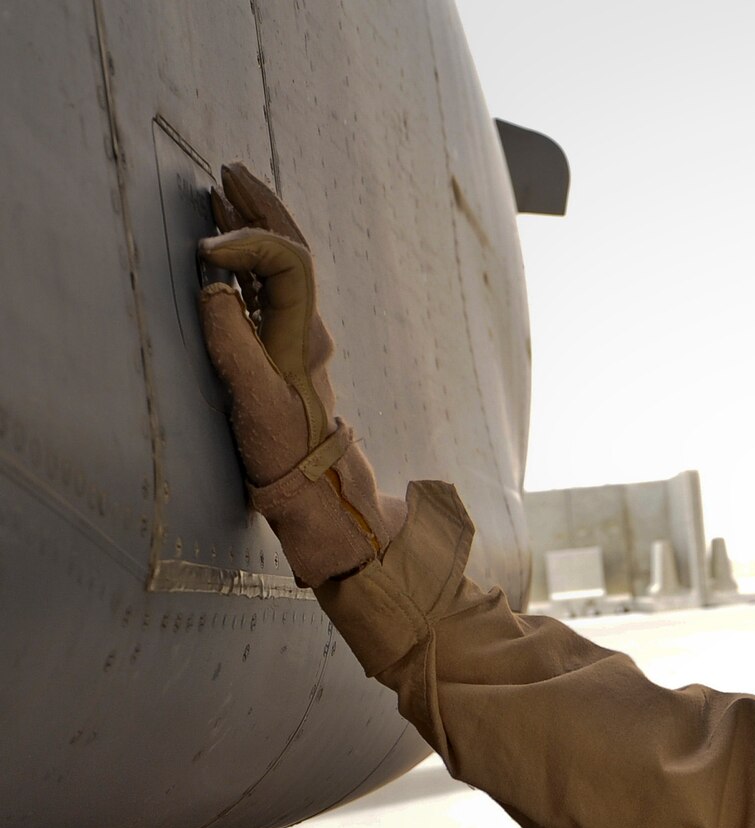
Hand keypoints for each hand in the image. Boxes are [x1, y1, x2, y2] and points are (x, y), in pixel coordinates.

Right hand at [198, 163, 404, 586]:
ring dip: (251, 228)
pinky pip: (267, 294)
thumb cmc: (289, 456)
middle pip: (290, 251)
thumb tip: (214, 288)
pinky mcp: (284, 359)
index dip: (250, 238)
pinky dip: (246, 265)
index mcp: (304, 335)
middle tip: (230, 172)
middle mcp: (306, 331)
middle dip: (261, 208)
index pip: (289, 259)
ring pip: (277, 269)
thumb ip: (233, 343)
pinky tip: (226, 258)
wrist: (319, 499)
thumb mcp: (255, 402)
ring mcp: (297, 343)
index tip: (206, 247)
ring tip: (222, 196)